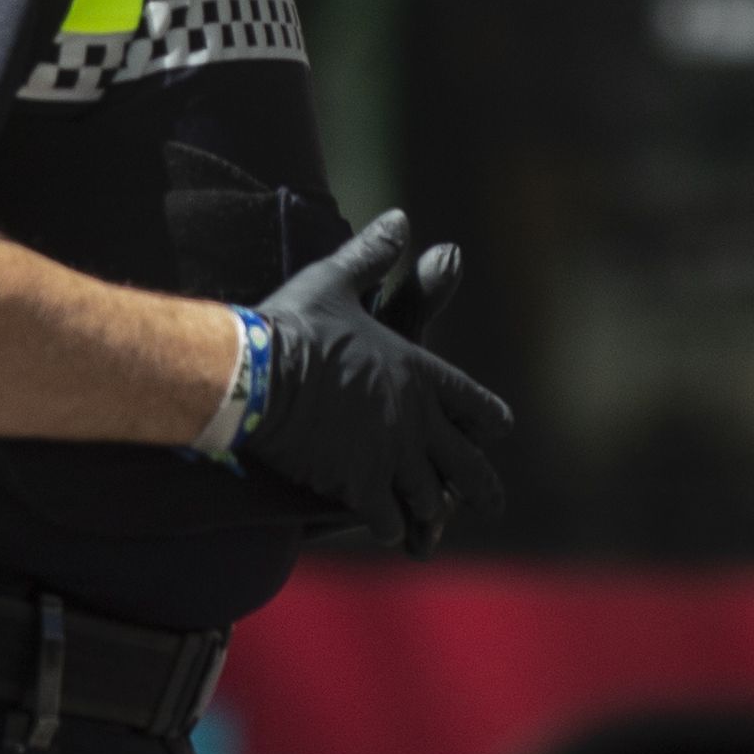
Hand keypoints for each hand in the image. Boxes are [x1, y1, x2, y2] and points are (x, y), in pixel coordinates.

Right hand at [245, 212, 512, 553]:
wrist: (256, 375)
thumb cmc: (294, 326)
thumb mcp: (336, 282)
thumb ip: (372, 257)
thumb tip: (400, 219)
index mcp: (419, 372)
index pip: (474, 403)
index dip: (487, 419)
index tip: (497, 432)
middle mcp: (416, 419)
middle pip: (465, 465)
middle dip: (480, 488)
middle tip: (492, 504)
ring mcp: (391, 457)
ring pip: (429, 497)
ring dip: (430, 509)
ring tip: (430, 523)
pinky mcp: (359, 486)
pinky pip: (388, 519)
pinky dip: (391, 528)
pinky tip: (390, 533)